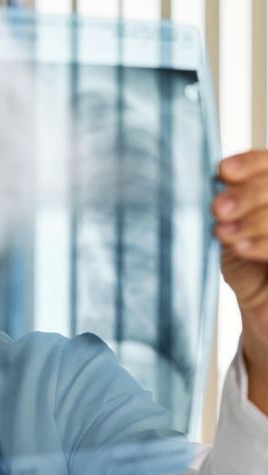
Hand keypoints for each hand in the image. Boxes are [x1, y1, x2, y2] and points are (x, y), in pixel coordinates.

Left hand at [213, 152, 267, 414]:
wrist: (264, 311)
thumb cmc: (246, 264)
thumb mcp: (232, 230)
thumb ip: (227, 206)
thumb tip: (212, 180)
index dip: (249, 163)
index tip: (221, 171)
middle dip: (248, 194)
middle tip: (218, 208)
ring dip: (253, 220)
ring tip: (224, 232)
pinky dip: (263, 243)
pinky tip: (240, 248)